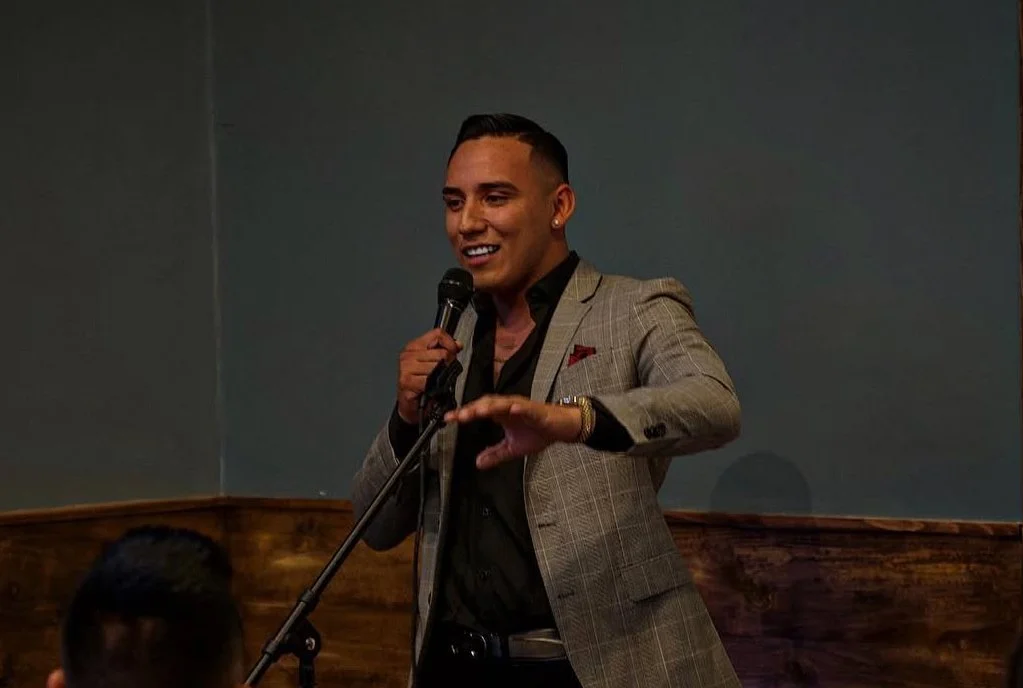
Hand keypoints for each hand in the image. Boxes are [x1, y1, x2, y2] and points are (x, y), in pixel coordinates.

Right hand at [397, 328, 461, 423]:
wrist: (410, 406)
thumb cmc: (421, 385)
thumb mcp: (434, 363)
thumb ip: (445, 350)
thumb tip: (458, 344)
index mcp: (414, 346)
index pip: (437, 334)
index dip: (450, 343)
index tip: (452, 353)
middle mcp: (408, 354)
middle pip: (441, 353)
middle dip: (448, 364)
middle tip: (444, 373)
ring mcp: (406, 367)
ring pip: (437, 366)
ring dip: (441, 377)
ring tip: (436, 381)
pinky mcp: (407, 381)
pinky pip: (430, 380)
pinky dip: (434, 386)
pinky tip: (431, 388)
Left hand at [443, 395, 582, 469]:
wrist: (561, 428)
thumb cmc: (538, 432)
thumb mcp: (512, 448)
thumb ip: (495, 454)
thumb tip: (478, 462)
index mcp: (501, 414)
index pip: (479, 411)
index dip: (464, 413)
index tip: (449, 419)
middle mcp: (509, 407)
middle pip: (487, 404)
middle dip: (473, 409)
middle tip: (459, 416)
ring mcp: (522, 407)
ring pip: (502, 403)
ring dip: (490, 406)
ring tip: (478, 411)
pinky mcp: (536, 411)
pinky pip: (525, 408)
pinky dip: (518, 408)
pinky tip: (512, 410)